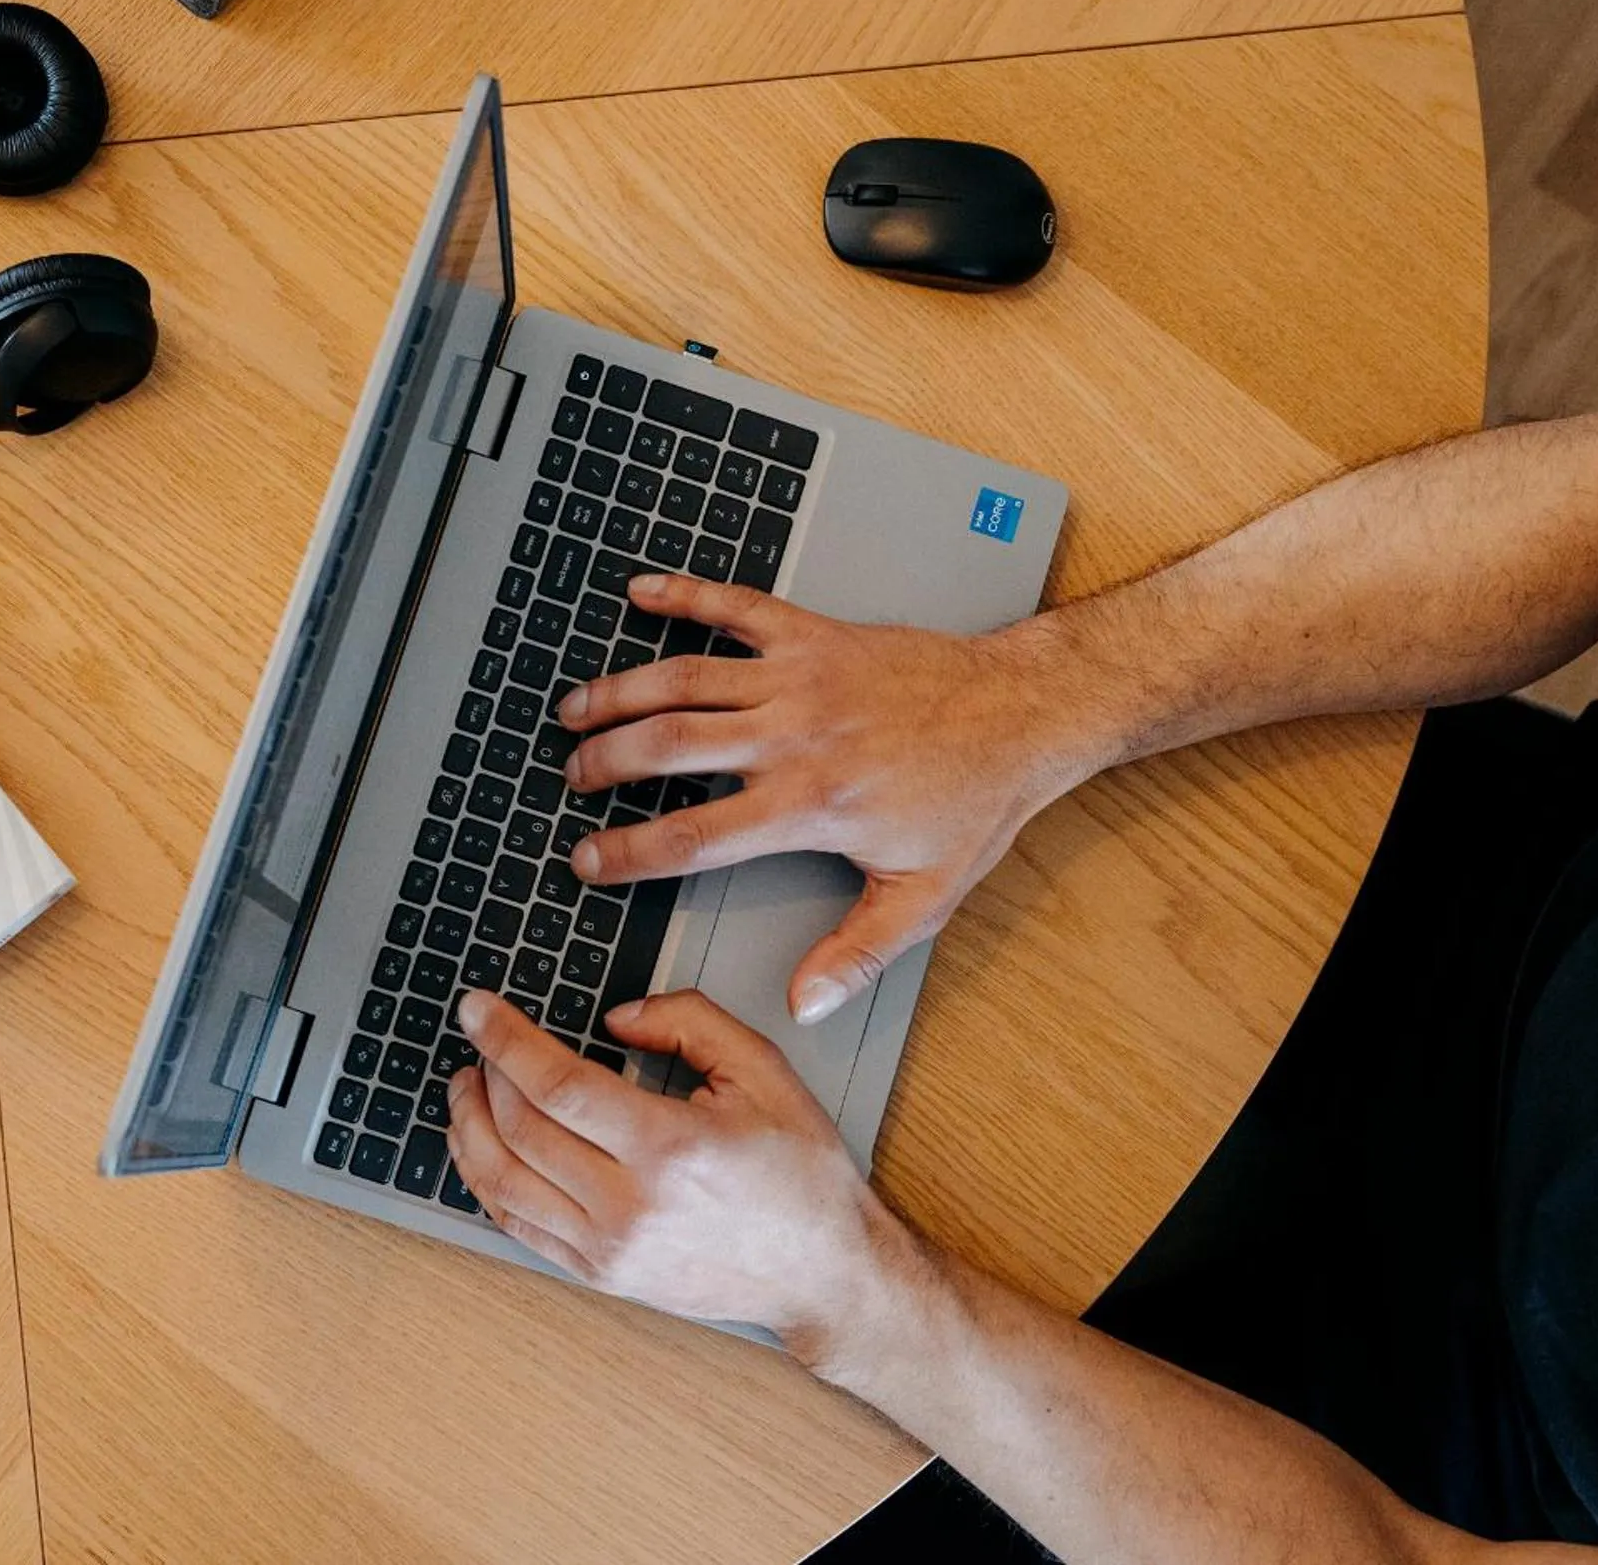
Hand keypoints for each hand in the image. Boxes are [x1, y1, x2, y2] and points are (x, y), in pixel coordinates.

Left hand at [444, 988, 917, 1357]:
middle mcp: (630, 1206)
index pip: (557, 1084)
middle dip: (486, 1072)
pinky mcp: (600, 1275)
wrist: (824, 1275)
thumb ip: (688, 1022)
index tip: (477, 1008)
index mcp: (670, 1148)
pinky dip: (485, 1180)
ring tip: (467, 1087)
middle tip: (478, 1038)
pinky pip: (517, 1225)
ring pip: (503, 1182)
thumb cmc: (799, 1175)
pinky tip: (482, 1146)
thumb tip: (614, 1018)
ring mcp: (609, 1250)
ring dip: (469, 1126)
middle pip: (520, 1128)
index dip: (505, 1039)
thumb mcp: (762, 1071)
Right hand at [557, 575, 1103, 1022]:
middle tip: (572, 779)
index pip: (693, 835)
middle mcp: (792, 736)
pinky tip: (642, 592)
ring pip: (684, 677)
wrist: (1025, 714)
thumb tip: (805, 1005)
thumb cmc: (975, 801)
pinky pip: (736, 607)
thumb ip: (857, 953)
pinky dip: (684, 594)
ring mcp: (799, 677)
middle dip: (604, 763)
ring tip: (576, 710)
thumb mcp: (924, 896)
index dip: (628, 852)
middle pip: (668, 745)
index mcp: (809, 805)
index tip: (588, 861)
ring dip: (620, 691)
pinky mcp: (814, 635)